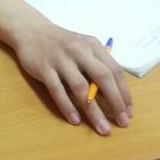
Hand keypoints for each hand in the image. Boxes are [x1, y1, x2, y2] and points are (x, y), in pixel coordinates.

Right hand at [13, 17, 131, 134]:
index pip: (114, 69)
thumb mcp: (83, 48)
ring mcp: (60, 59)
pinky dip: (67, 106)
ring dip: (93, 111)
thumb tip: (112, 95)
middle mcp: (79, 50)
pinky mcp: (44, 68)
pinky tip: (75, 120)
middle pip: (102, 77)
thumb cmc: (62, 43)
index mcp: (92, 45)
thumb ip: (96, 66)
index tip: (129, 111)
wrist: (31, 30)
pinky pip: (57, 90)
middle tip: (123, 122)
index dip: (123, 92)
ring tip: (102, 128)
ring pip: (80, 87)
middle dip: (115, 102)